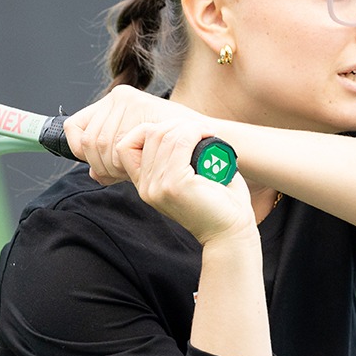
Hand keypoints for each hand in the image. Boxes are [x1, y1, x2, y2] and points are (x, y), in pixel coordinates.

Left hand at [64, 85, 198, 182]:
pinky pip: (113, 144)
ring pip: (96, 144)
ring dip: (111, 167)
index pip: (73, 128)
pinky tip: (136, 167)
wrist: (210, 147)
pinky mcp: (135, 104)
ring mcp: (125, 98)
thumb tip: (92, 172)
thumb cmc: (177, 153)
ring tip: (134, 172)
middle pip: (85, 140)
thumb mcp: (140, 155)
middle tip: (121, 176)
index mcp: (112, 104)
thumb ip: (115, 162)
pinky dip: (120, 163)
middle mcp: (116, 96)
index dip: (79, 152)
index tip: (100, 169)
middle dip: (99, 165)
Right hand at [119, 120, 256, 245]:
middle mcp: (146, 187)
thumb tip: (177, 125)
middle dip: (174, 124)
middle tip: (200, 131)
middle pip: (147, 134)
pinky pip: (180, 142)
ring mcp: (158, 187)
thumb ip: (176, 157)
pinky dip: (195, 131)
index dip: (148, 130)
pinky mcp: (175, 185)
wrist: (230, 231)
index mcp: (145, 185)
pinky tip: (208, 135)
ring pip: (163, 135)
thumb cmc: (219, 202)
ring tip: (206, 133)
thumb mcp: (189, 176)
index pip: (125, 146)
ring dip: (188, 126)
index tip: (178, 133)